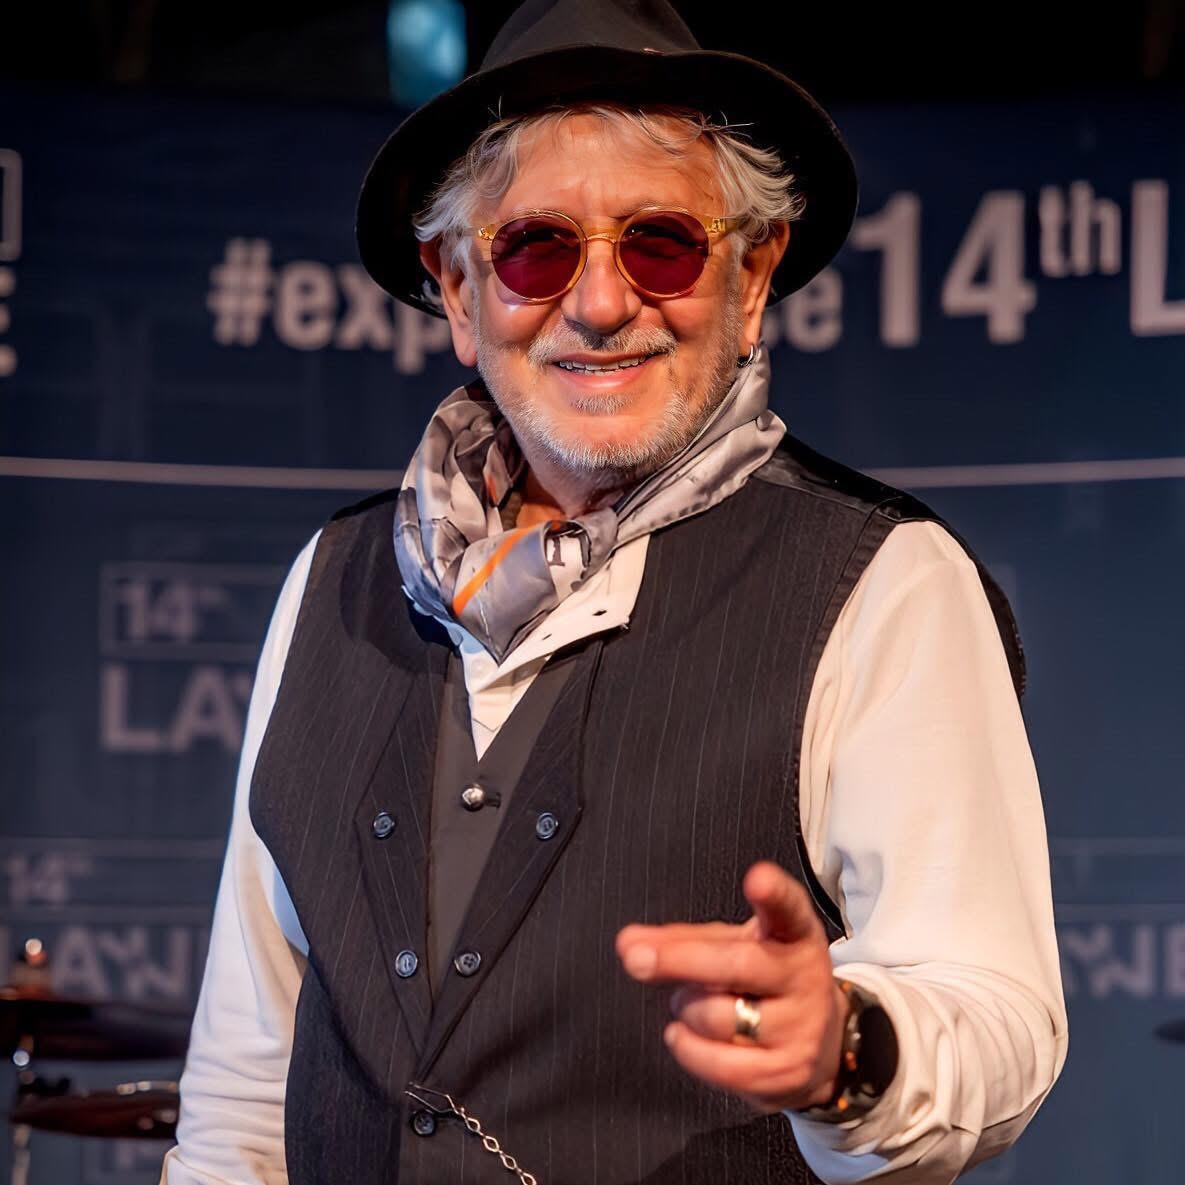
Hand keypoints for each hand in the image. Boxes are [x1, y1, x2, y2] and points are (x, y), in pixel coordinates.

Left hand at [615, 861, 848, 1112]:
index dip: (773, 893)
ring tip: (688, 1003)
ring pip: (717, 1016)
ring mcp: (800, 1028)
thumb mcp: (730, 947)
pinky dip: (687, 1048)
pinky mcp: (786, 1073)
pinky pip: (720, 1065)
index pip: (788, 909)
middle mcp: (804, 977)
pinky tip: (682, 1035)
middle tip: (636, 958)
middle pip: (738, 965)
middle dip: (682, 960)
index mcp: (794, 934)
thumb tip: (628, 943)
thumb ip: (681, 941)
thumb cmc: (759, 982)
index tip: (756, 878)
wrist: (818, 1046)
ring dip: (685, 1007)